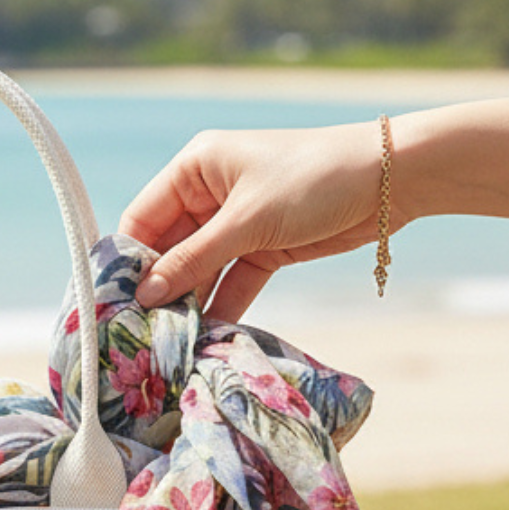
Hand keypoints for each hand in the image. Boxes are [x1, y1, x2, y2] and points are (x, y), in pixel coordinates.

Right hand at [118, 121, 393, 320]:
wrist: (395, 178)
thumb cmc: (315, 179)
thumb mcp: (247, 221)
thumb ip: (193, 260)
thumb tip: (144, 296)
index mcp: (194, 169)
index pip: (141, 219)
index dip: (126, 262)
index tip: (113, 304)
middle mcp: (207, 194)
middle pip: (166, 250)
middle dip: (157, 289)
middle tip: (139, 332)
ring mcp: (234, 223)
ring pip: (197, 270)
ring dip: (188, 303)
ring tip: (171, 340)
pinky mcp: (261, 247)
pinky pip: (228, 282)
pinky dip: (220, 306)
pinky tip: (206, 336)